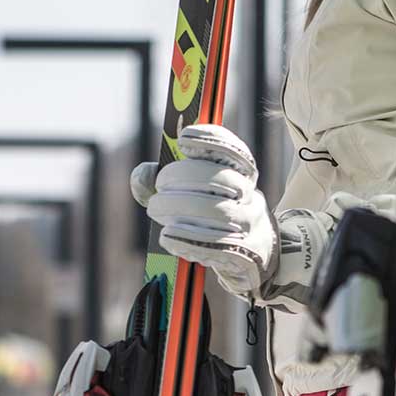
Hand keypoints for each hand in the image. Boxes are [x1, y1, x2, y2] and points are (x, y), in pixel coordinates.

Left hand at [131, 124, 275, 296]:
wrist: (254, 257)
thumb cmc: (216, 220)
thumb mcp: (197, 195)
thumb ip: (165, 182)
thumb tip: (141, 174)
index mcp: (242, 176)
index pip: (234, 152)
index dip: (211, 140)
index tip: (183, 138)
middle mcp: (249, 197)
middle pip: (222, 180)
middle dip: (186, 176)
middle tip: (160, 185)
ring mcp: (249, 226)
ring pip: (219, 211)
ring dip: (182, 207)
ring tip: (156, 208)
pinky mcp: (245, 254)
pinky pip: (218, 246)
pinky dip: (189, 239)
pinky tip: (167, 236)